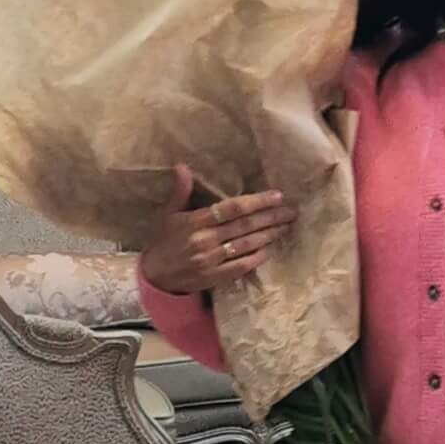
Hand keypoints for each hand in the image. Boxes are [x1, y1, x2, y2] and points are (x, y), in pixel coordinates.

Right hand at [138, 163, 295, 295]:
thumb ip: (180, 191)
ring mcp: (211, 260)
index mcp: (195, 221)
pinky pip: (241, 267)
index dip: (256, 201)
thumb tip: (182, 166)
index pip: (232, 208)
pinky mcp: (215, 277)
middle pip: (244, 226)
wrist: (153, 277)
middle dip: (270, 217)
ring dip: (268, 235)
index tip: (276, 196)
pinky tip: (269, 250)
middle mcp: (205, 240)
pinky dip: (256, 258)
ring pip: (246, 245)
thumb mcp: (167, 214)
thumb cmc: (162, 242)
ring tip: (285, 226)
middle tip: (290, 211)